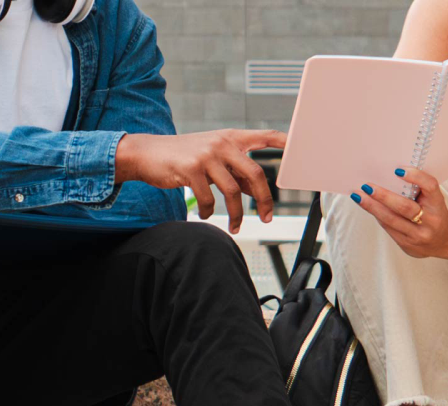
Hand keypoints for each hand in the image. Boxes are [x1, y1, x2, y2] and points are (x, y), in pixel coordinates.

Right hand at [116, 129, 285, 231]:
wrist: (149, 154)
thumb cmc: (183, 157)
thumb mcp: (211, 158)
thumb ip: (233, 170)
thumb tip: (253, 189)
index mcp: (230, 138)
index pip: (264, 136)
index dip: (284, 141)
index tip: (298, 148)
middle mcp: (222, 144)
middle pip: (254, 173)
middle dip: (264, 200)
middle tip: (267, 217)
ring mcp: (207, 156)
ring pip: (232, 191)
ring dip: (236, 214)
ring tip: (235, 226)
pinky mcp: (191, 170)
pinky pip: (208, 199)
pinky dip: (207, 212)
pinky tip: (203, 215)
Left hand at [351, 168, 447, 257]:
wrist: (446, 240)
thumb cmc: (436, 213)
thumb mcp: (434, 200)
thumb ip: (419, 190)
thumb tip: (391, 177)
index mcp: (439, 204)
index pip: (430, 187)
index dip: (416, 177)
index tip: (398, 170)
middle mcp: (430, 221)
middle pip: (404, 207)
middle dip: (383, 196)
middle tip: (367, 186)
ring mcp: (418, 236)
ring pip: (391, 220)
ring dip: (372, 207)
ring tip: (359, 197)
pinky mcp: (407, 245)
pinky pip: (388, 228)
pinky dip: (378, 216)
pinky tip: (369, 207)